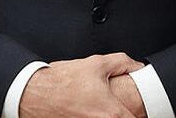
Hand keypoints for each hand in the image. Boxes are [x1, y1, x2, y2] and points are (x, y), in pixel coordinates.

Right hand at [20, 53, 143, 117]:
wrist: (34, 94)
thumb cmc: (61, 82)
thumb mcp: (97, 64)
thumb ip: (122, 63)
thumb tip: (137, 66)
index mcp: (111, 113)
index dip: (140, 115)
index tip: (138, 111)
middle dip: (123, 114)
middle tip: (119, 107)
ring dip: (106, 116)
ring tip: (99, 107)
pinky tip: (87, 110)